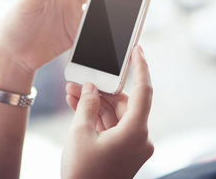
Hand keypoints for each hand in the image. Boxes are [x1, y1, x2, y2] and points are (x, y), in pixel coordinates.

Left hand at [0, 0, 118, 74]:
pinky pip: (96, 30)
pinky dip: (108, 31)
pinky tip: (118, 33)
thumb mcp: (26, 3)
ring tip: (131, 12)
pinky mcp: (76, 34)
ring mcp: (74, 16)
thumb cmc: (14, 24)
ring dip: (114, 11)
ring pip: (100, 9)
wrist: (12, 55)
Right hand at [61, 46, 153, 178]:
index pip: (144, 91)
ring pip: (115, 116)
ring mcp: (132, 147)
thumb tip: (91, 87)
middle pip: (123, 104)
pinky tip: (78, 106)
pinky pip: (112, 128)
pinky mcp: (123, 153)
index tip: (137, 49)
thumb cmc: (82, 172)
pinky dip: (97, 118)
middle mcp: (139, 138)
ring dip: (95, 104)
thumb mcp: (80, 133)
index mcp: (136, 132)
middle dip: (101, 90)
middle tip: (82, 79)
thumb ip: (87, 104)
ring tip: (72, 92)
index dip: (141, 68)